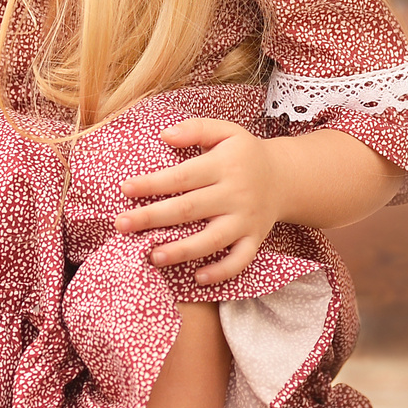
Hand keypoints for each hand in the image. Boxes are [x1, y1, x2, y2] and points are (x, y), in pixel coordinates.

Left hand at [114, 117, 284, 286]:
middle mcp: (235, 194)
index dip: (152, 184)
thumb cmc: (244, 154)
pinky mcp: (255, 240)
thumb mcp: (226, 132)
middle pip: (189, 209)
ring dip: (182, 250)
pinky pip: (239, 260)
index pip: (182, 177)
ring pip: (212, 240)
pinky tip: (197, 278)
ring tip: (152, 256)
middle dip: (153, 218)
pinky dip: (221, 271)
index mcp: (225, 165)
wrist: (285, 177)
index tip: (125, 189)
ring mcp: (246, 220)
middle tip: (121, 225)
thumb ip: (196, 129)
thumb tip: (165, 135)